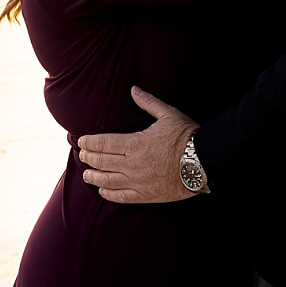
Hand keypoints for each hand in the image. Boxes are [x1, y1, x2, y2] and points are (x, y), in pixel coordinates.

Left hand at [78, 87, 199, 203]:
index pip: (104, 143)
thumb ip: (148, 102)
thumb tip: (134, 89)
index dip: (90, 143)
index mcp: (136, 144)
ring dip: (94, 177)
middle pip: (102, 162)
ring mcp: (139, 182)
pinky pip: (122, 197)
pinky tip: (102, 191)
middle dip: (89, 158)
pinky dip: (109, 194)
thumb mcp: (168, 114)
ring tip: (87, 175)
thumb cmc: (186, 136)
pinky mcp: (146, 195)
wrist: (203, 162)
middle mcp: (133, 164)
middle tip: (82, 156)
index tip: (82, 142)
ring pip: (108, 181)